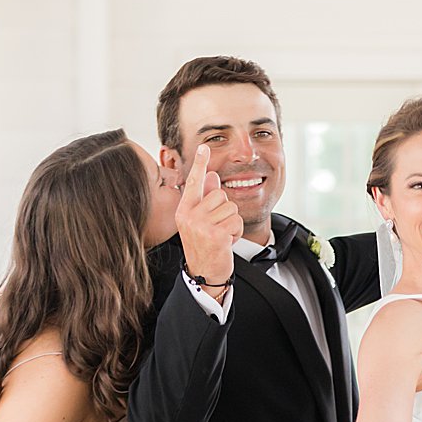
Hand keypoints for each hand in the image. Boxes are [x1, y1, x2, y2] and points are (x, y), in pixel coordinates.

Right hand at [175, 146, 241, 301]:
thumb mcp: (201, 221)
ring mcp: (201, 225)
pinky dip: (236, 232)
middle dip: (226, 210)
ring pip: (231, 208)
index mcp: (184, 209)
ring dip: (232, 222)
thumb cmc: (204, 246)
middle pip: (220, 194)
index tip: (204, 146)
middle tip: (218, 227)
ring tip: (222, 235)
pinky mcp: (215, 234)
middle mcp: (189, 215)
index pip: (193, 182)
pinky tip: (227, 242)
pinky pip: (236, 221)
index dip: (199, 163)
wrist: (203, 274)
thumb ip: (206, 199)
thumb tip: (212, 176)